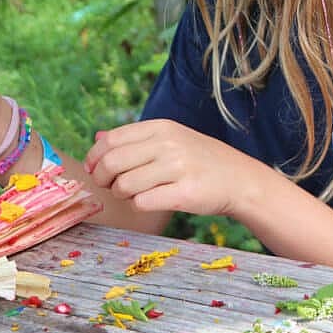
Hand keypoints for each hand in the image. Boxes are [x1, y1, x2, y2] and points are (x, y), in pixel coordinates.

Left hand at [83, 119, 267, 216]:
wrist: (239, 179)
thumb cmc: (200, 160)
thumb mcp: (170, 138)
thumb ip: (134, 139)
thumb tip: (97, 138)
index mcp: (161, 127)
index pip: (111, 140)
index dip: (94, 157)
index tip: (93, 169)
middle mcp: (168, 144)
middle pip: (113, 162)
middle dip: (102, 178)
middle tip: (109, 185)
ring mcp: (177, 168)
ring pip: (125, 185)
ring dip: (121, 194)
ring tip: (133, 193)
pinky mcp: (184, 194)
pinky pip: (142, 203)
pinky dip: (138, 205)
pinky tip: (149, 201)